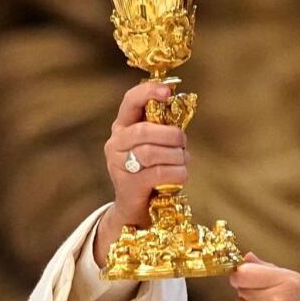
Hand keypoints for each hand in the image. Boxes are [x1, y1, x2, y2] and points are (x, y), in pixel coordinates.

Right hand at [94, 82, 189, 267]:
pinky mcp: (129, 185)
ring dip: (177, 156)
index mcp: (122, 127)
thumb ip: (163, 129)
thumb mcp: (155, 146)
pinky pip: (159, 173)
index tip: (168, 91)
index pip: (130, 101)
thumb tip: (181, 109)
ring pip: (153, 152)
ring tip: (183, 161)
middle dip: (171, 135)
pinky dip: (177, 172)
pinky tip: (181, 175)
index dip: (148, 92)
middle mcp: (116, 143)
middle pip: (144, 131)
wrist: (136, 209)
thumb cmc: (151, 171)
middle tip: (183, 142)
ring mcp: (119, 165)